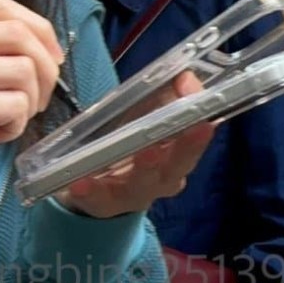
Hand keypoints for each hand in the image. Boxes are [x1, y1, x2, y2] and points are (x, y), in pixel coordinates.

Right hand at [0, 0, 62, 204]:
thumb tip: (45, 47)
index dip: (38, 28)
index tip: (52, 58)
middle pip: (16, 34)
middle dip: (46, 68)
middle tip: (37, 99)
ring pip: (21, 71)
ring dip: (28, 103)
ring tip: (6, 122)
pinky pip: (12, 106)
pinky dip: (16, 126)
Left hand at [57, 71, 215, 219]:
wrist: (101, 182)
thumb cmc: (136, 140)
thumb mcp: (153, 111)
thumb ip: (173, 91)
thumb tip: (186, 78)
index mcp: (178, 156)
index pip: (194, 145)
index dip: (198, 135)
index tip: (202, 123)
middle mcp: (162, 179)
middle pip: (175, 169)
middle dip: (180, 153)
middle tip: (179, 137)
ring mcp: (134, 194)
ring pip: (142, 186)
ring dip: (143, 170)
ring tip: (142, 154)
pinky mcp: (104, 204)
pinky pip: (99, 200)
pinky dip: (91, 192)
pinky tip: (81, 183)